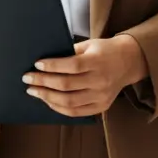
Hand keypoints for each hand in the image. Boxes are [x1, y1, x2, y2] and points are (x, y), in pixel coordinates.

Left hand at [23, 34, 147, 117]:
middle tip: (28, 78)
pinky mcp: (101, 106)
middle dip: (43, 82)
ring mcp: (101, 96)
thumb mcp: (90, 44)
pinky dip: (58, 108)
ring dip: (47, 97)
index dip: (52, 66)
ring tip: (34, 91)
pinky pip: (75, 112)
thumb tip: (45, 62)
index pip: (71, 66)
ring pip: (68, 102)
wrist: (130, 61)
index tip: (36, 64)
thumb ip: (71, 52)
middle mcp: (101, 80)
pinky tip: (48, 100)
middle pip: (66, 85)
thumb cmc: (105, 50)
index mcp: (98, 61)